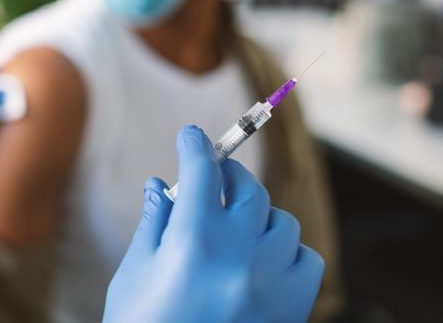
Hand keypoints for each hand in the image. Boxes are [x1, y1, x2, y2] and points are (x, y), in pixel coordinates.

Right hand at [104, 126, 323, 322]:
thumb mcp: (136, 275)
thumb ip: (154, 225)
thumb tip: (160, 186)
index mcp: (193, 243)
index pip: (202, 171)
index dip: (195, 145)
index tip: (191, 136)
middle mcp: (239, 256)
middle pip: (248, 189)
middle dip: (227, 177)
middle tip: (212, 179)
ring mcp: (271, 283)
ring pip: (282, 222)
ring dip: (257, 215)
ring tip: (236, 227)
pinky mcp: (291, 310)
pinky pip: (306, 260)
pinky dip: (287, 252)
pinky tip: (263, 260)